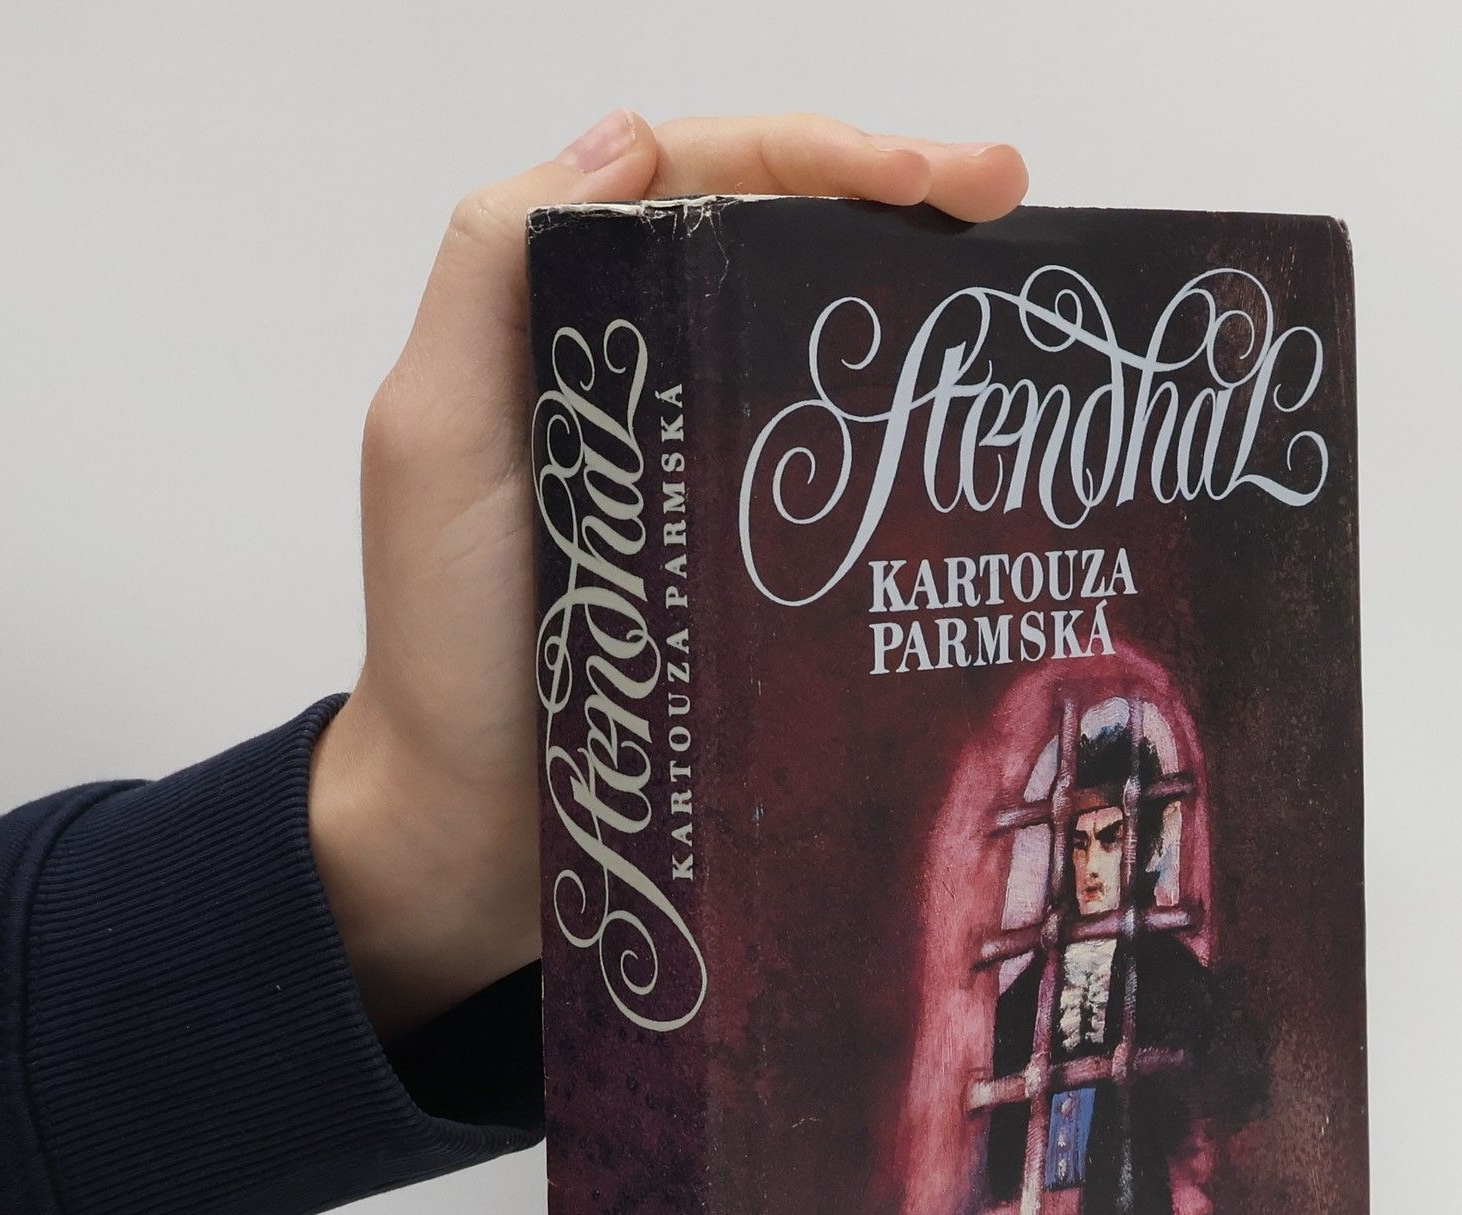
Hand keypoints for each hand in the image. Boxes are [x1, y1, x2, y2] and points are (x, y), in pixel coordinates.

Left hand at [310, 113, 1028, 1036]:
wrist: (475, 830)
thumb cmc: (446, 652)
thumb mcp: (436, 440)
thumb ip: (494, 272)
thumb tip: (630, 137)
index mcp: (571, 324)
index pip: (702, 181)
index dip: (818, 157)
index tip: (930, 183)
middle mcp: (648, 379)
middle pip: (779, 246)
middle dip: (900, 204)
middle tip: (1014, 202)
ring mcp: (708, 475)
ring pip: (820, 352)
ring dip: (919, 311)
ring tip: (1025, 299)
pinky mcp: (751, 564)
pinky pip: (837, 481)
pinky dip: (908, 451)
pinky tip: (980, 454)